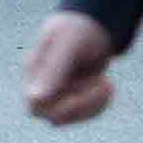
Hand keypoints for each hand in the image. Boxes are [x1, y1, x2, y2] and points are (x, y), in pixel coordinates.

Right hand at [21, 9, 119, 126]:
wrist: (96, 24)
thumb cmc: (79, 28)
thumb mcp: (68, 45)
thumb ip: (52, 70)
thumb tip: (34, 99)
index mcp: (34, 72)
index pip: (35, 106)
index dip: (58, 108)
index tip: (79, 94)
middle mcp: (42, 85)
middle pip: (54, 117)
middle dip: (81, 106)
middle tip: (101, 83)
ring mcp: (58, 92)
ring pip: (70, 118)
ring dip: (93, 104)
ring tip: (106, 82)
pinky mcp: (75, 96)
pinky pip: (84, 113)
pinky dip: (100, 103)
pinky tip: (107, 84)